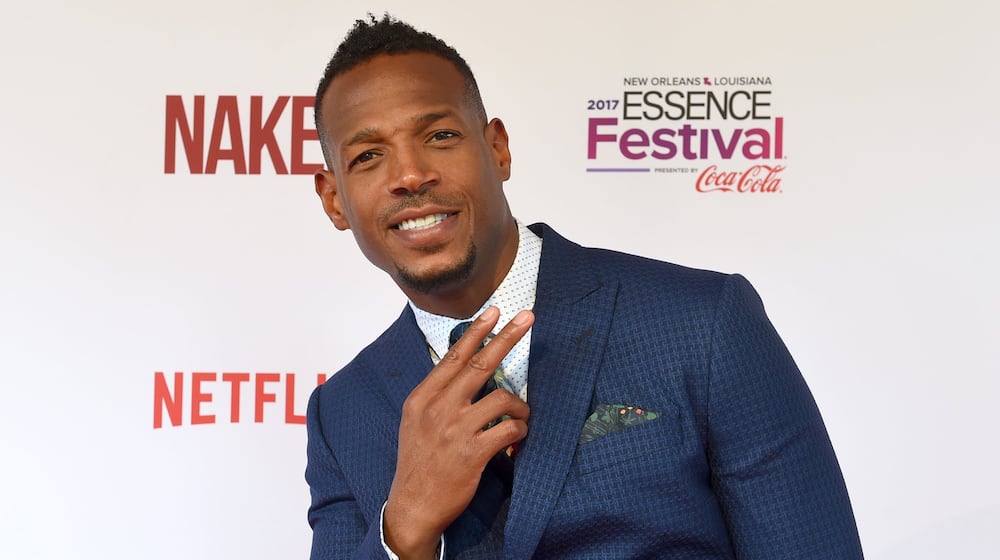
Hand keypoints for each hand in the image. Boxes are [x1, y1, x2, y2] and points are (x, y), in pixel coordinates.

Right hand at [383, 306, 533, 558]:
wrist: (413, 506)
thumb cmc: (419, 462)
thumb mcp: (416, 423)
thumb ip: (437, 396)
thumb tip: (465, 370)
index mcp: (422, 398)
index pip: (453, 357)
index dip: (476, 332)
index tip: (494, 311)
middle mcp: (437, 409)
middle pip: (479, 365)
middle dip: (507, 337)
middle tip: (527, 318)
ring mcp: (455, 430)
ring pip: (502, 398)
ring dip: (519, 406)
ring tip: (521, 416)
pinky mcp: (472, 453)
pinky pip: (509, 430)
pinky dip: (519, 431)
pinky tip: (516, 439)